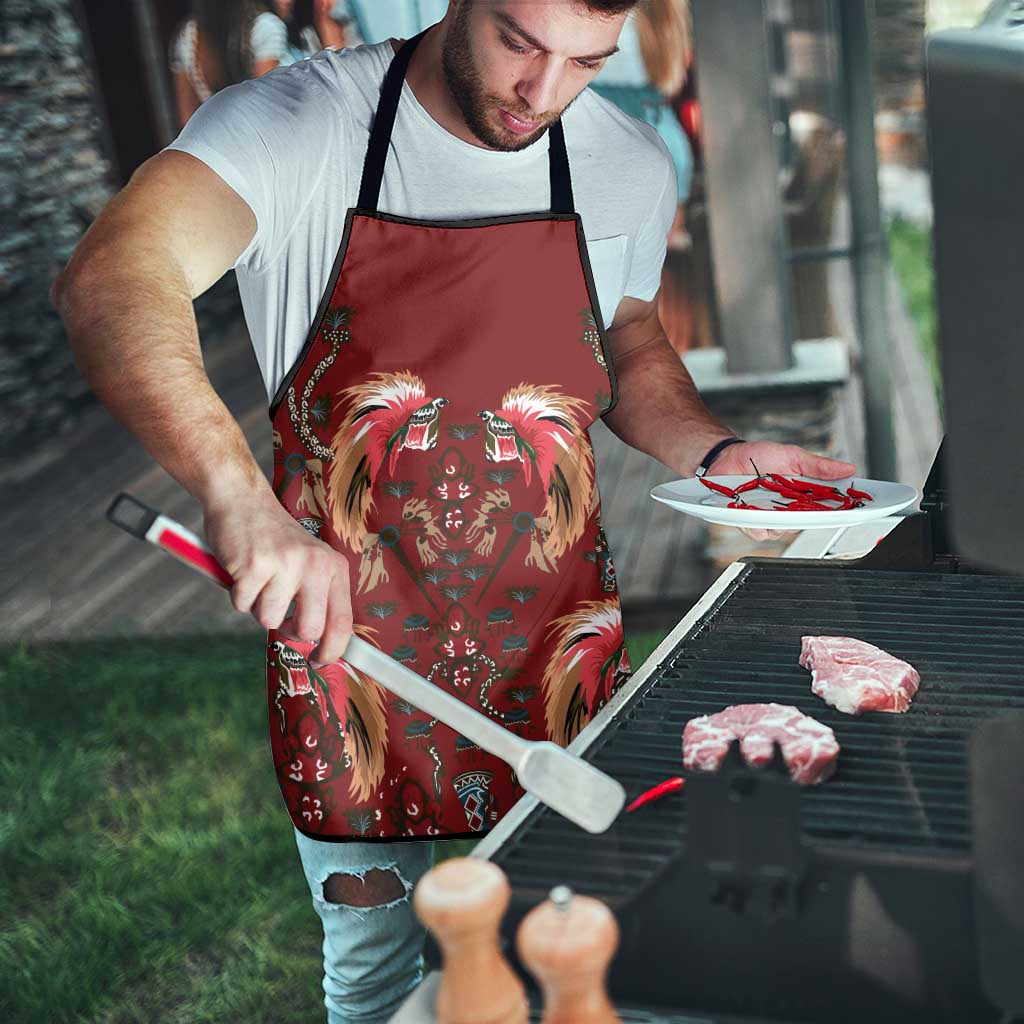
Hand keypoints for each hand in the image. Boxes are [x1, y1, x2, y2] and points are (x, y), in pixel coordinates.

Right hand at [203, 490, 352, 667]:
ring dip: (257, 607)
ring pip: (269, 620)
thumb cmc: (274, 540)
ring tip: (258, 580)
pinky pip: (242, 605)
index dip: (333, 650)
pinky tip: (242, 570)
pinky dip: (237, 595)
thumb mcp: (309, 562)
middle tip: (278, 617)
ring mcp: (285, 564)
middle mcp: (315, 565)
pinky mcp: (253, 566)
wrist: (242, 500)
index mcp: (333, 567)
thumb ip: (317, 597)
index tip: (319, 661)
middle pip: (309, 629)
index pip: (343, 621)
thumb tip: (321, 644)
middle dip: (289, 632)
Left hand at [709, 440, 856, 541]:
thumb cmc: (758, 457)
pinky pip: (760, 531)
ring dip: (781, 519)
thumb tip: (848, 468)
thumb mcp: (792, 456)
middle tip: (814, 506)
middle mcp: (789, 510)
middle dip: (813, 517)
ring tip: (775, 503)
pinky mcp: (750, 523)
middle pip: (809, 523)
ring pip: (784, 530)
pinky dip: (758, 523)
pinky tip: (755, 512)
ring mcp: (770, 518)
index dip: (844, 510)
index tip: (858, 508)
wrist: (726, 457)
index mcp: (803, 495)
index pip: (829, 507)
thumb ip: (818, 466)